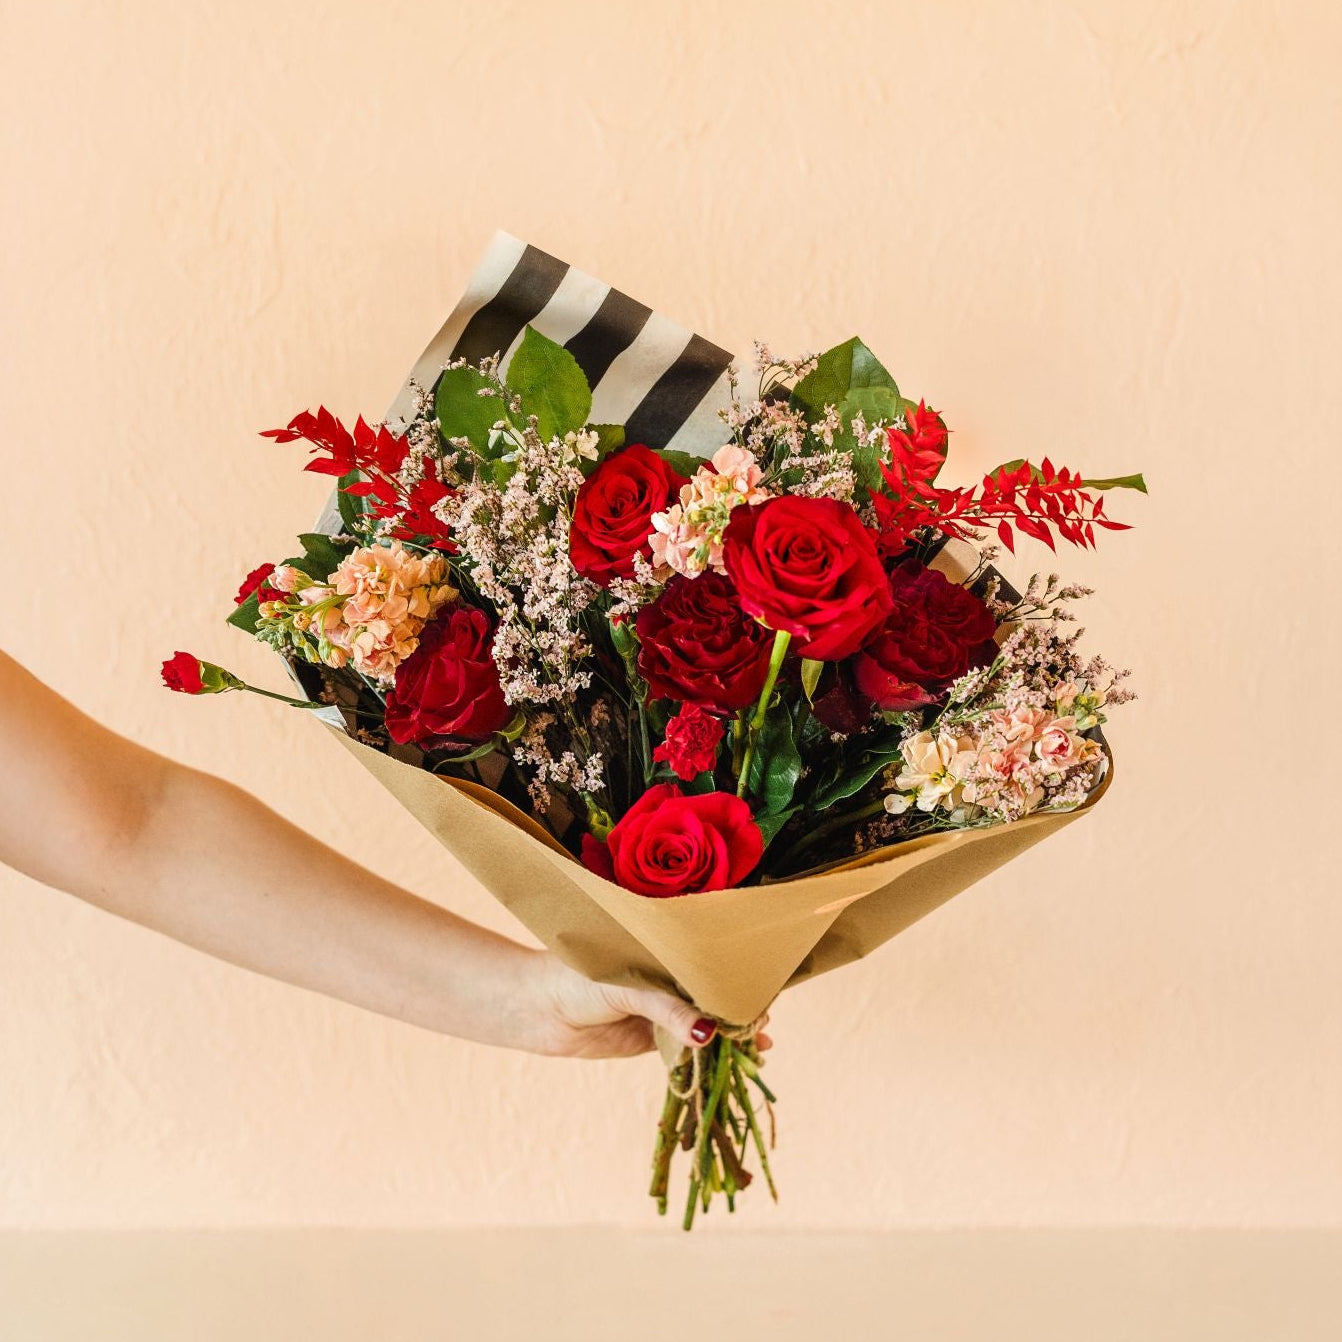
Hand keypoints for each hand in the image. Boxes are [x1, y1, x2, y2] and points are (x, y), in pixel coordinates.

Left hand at [515, 952, 771, 1059]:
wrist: (540, 1008)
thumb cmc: (579, 978)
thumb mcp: (629, 989)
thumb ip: (668, 1010)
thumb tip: (708, 1034)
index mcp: (665, 954)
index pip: (710, 966)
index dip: (737, 981)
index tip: (762, 995)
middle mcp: (668, 980)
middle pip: (713, 998)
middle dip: (739, 1013)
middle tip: (762, 1028)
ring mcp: (661, 1010)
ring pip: (704, 1025)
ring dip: (729, 1038)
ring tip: (758, 1048)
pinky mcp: (651, 1038)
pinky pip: (686, 1049)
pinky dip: (709, 1057)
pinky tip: (733, 1063)